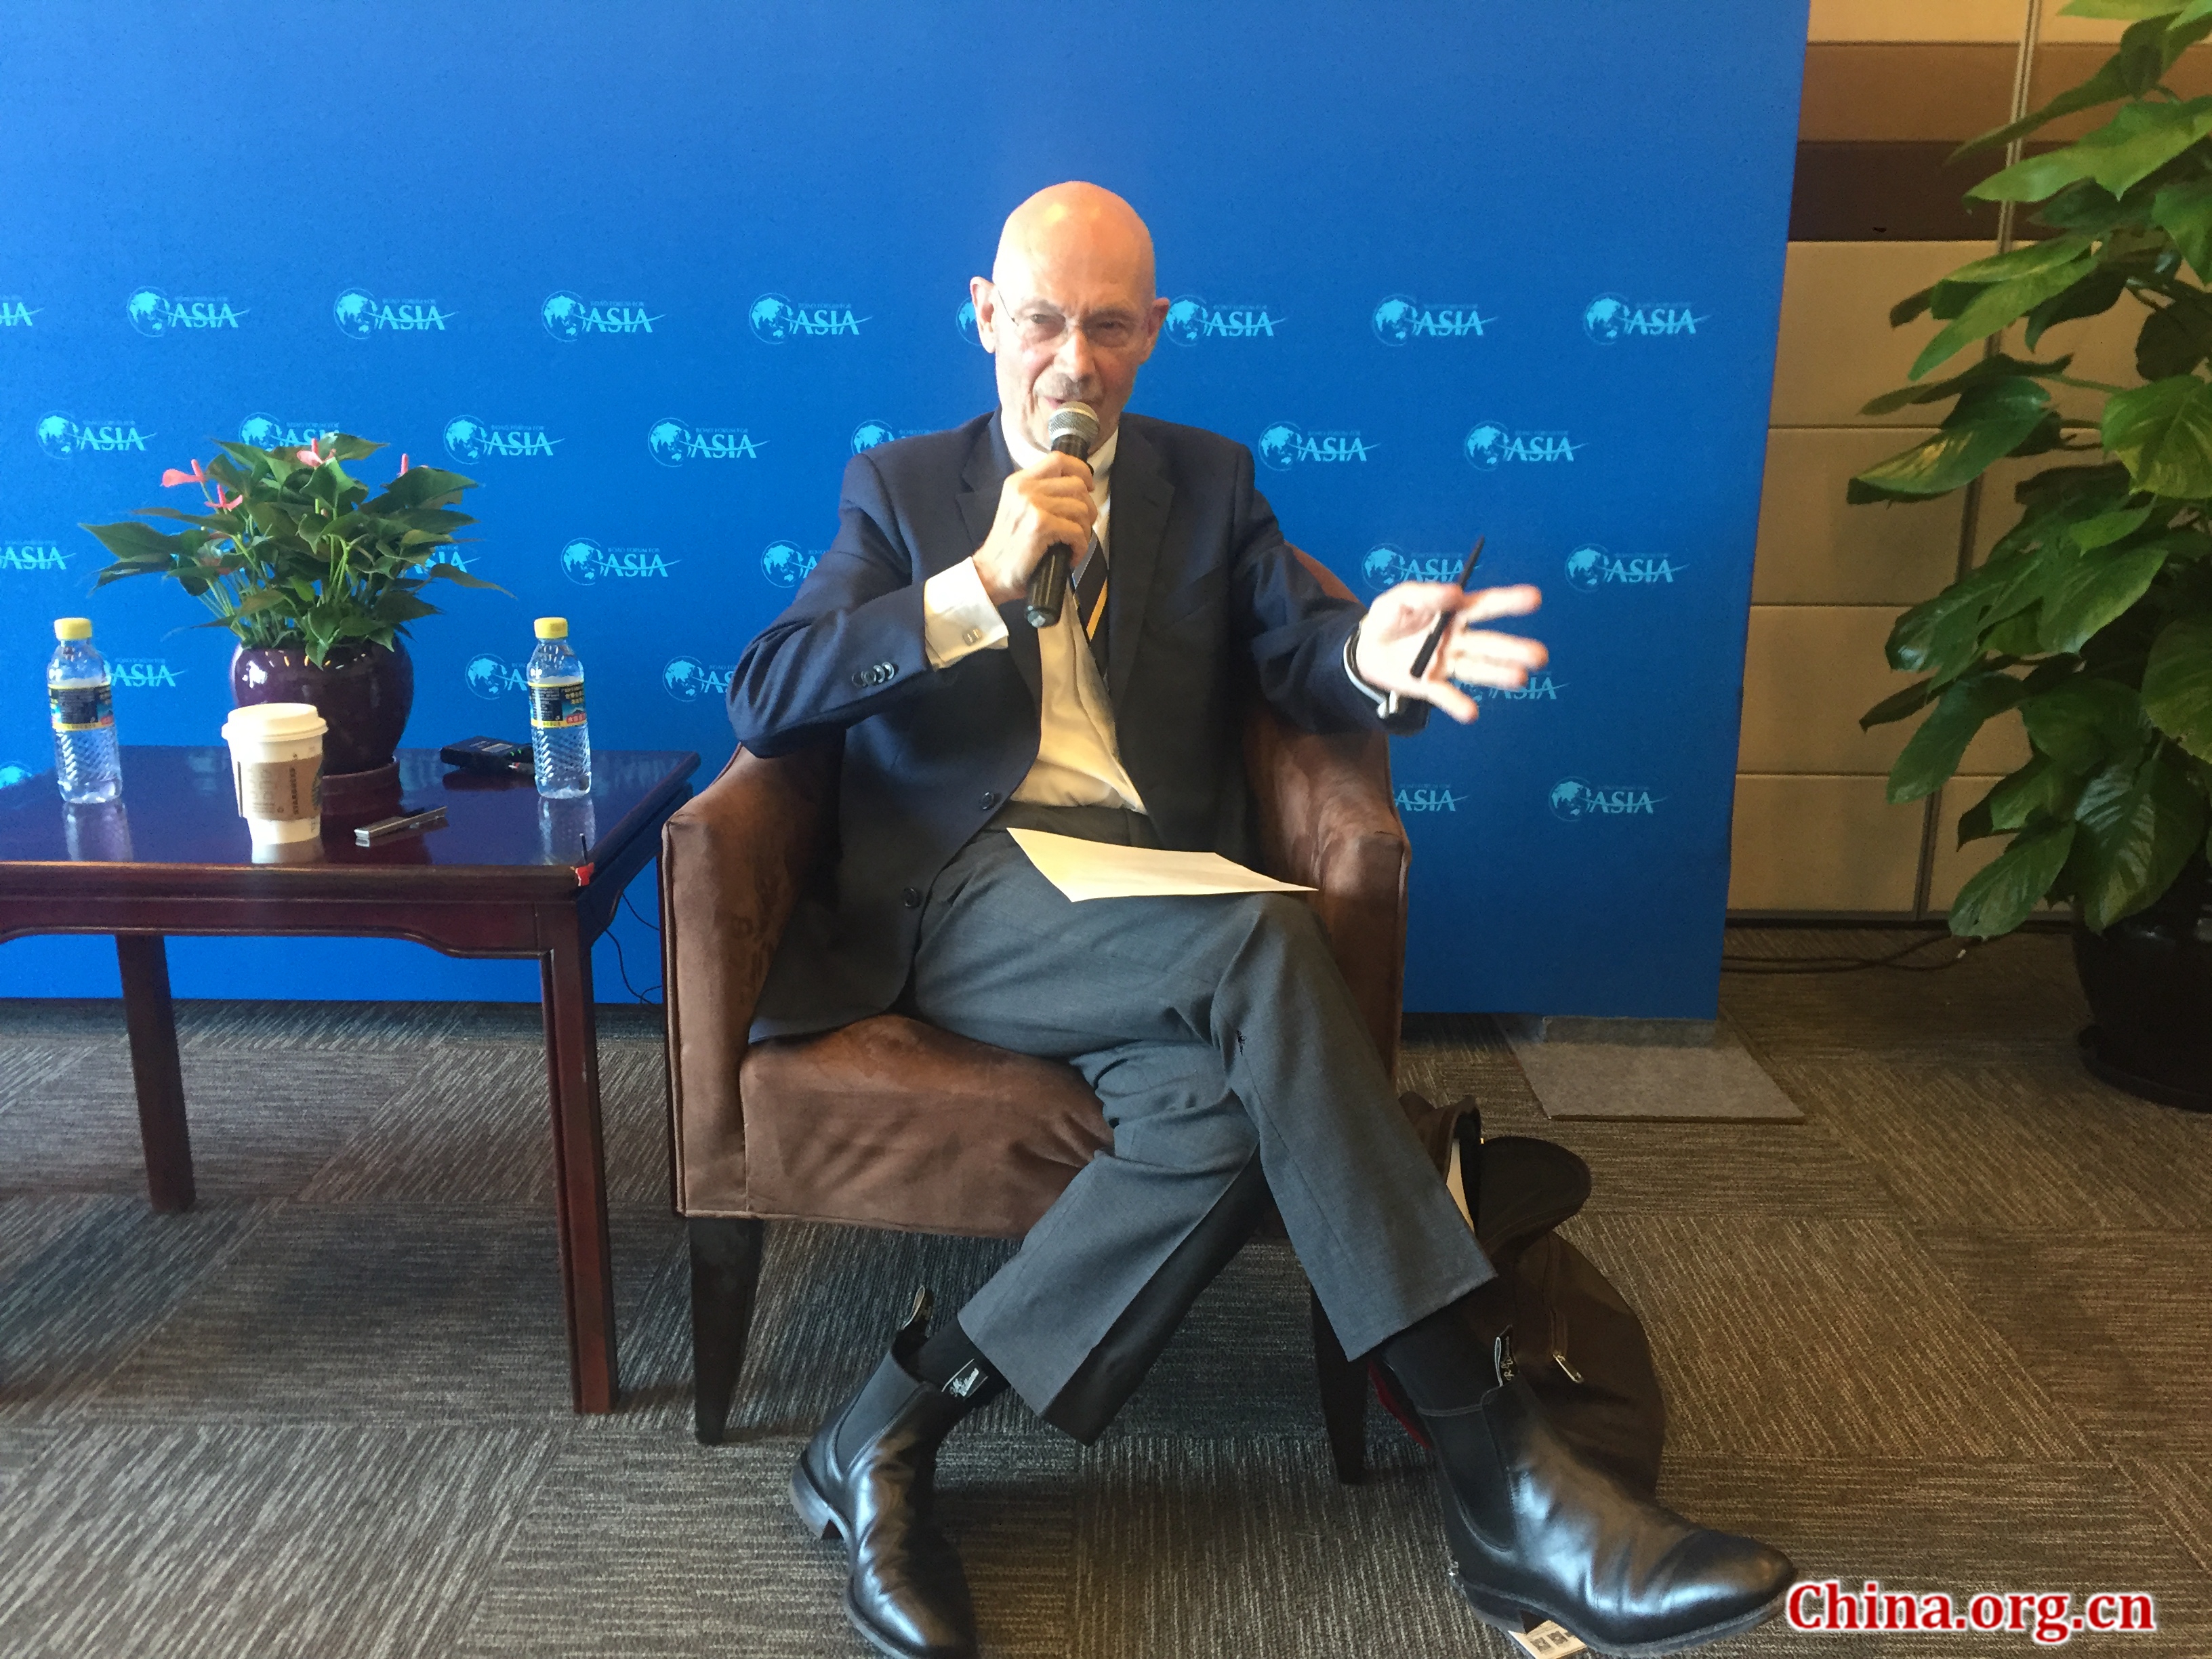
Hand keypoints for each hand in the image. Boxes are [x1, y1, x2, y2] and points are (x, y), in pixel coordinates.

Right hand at [970, 452, 1096, 603]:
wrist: (990, 573)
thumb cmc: (1009, 547)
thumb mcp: (1019, 509)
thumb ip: (1041, 494)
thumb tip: (1078, 489)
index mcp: (1020, 481)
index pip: (1058, 459)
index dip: (1081, 471)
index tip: (1088, 487)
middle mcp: (1025, 489)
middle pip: (1076, 485)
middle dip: (1088, 508)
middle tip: (1082, 526)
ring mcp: (1033, 506)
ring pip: (1081, 508)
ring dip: (1085, 530)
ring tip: (1075, 544)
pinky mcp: (1041, 526)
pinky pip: (1077, 531)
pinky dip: (1080, 547)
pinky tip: (1071, 556)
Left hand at [1353, 581, 1546, 723]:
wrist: (1364, 648)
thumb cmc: (1390, 617)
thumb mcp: (1400, 598)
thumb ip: (1426, 595)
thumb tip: (1455, 593)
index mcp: (1453, 612)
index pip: (1485, 605)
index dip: (1510, 601)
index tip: (1535, 598)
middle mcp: (1457, 639)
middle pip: (1489, 643)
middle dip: (1514, 649)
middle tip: (1540, 656)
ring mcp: (1446, 663)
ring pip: (1476, 668)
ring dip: (1498, 674)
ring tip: (1520, 678)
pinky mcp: (1429, 685)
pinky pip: (1444, 695)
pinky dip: (1456, 704)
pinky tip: (1470, 713)